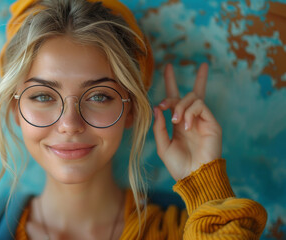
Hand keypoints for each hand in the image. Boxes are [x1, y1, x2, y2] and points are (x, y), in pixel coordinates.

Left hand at [153, 63, 221, 180]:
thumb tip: (157, 108)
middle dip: (178, 78)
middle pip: (189, 92)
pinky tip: (186, 126)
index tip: (168, 67)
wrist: (194, 176)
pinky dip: (189, 113)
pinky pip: (200, 106)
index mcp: (179, 123)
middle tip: (169, 67)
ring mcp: (202, 120)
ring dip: (180, 106)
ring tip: (176, 122)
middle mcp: (191, 118)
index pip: (175, 99)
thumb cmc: (178, 165)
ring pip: (192, 98)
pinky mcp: (212, 123)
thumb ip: (159, 127)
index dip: (171, 83)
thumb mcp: (162, 145)